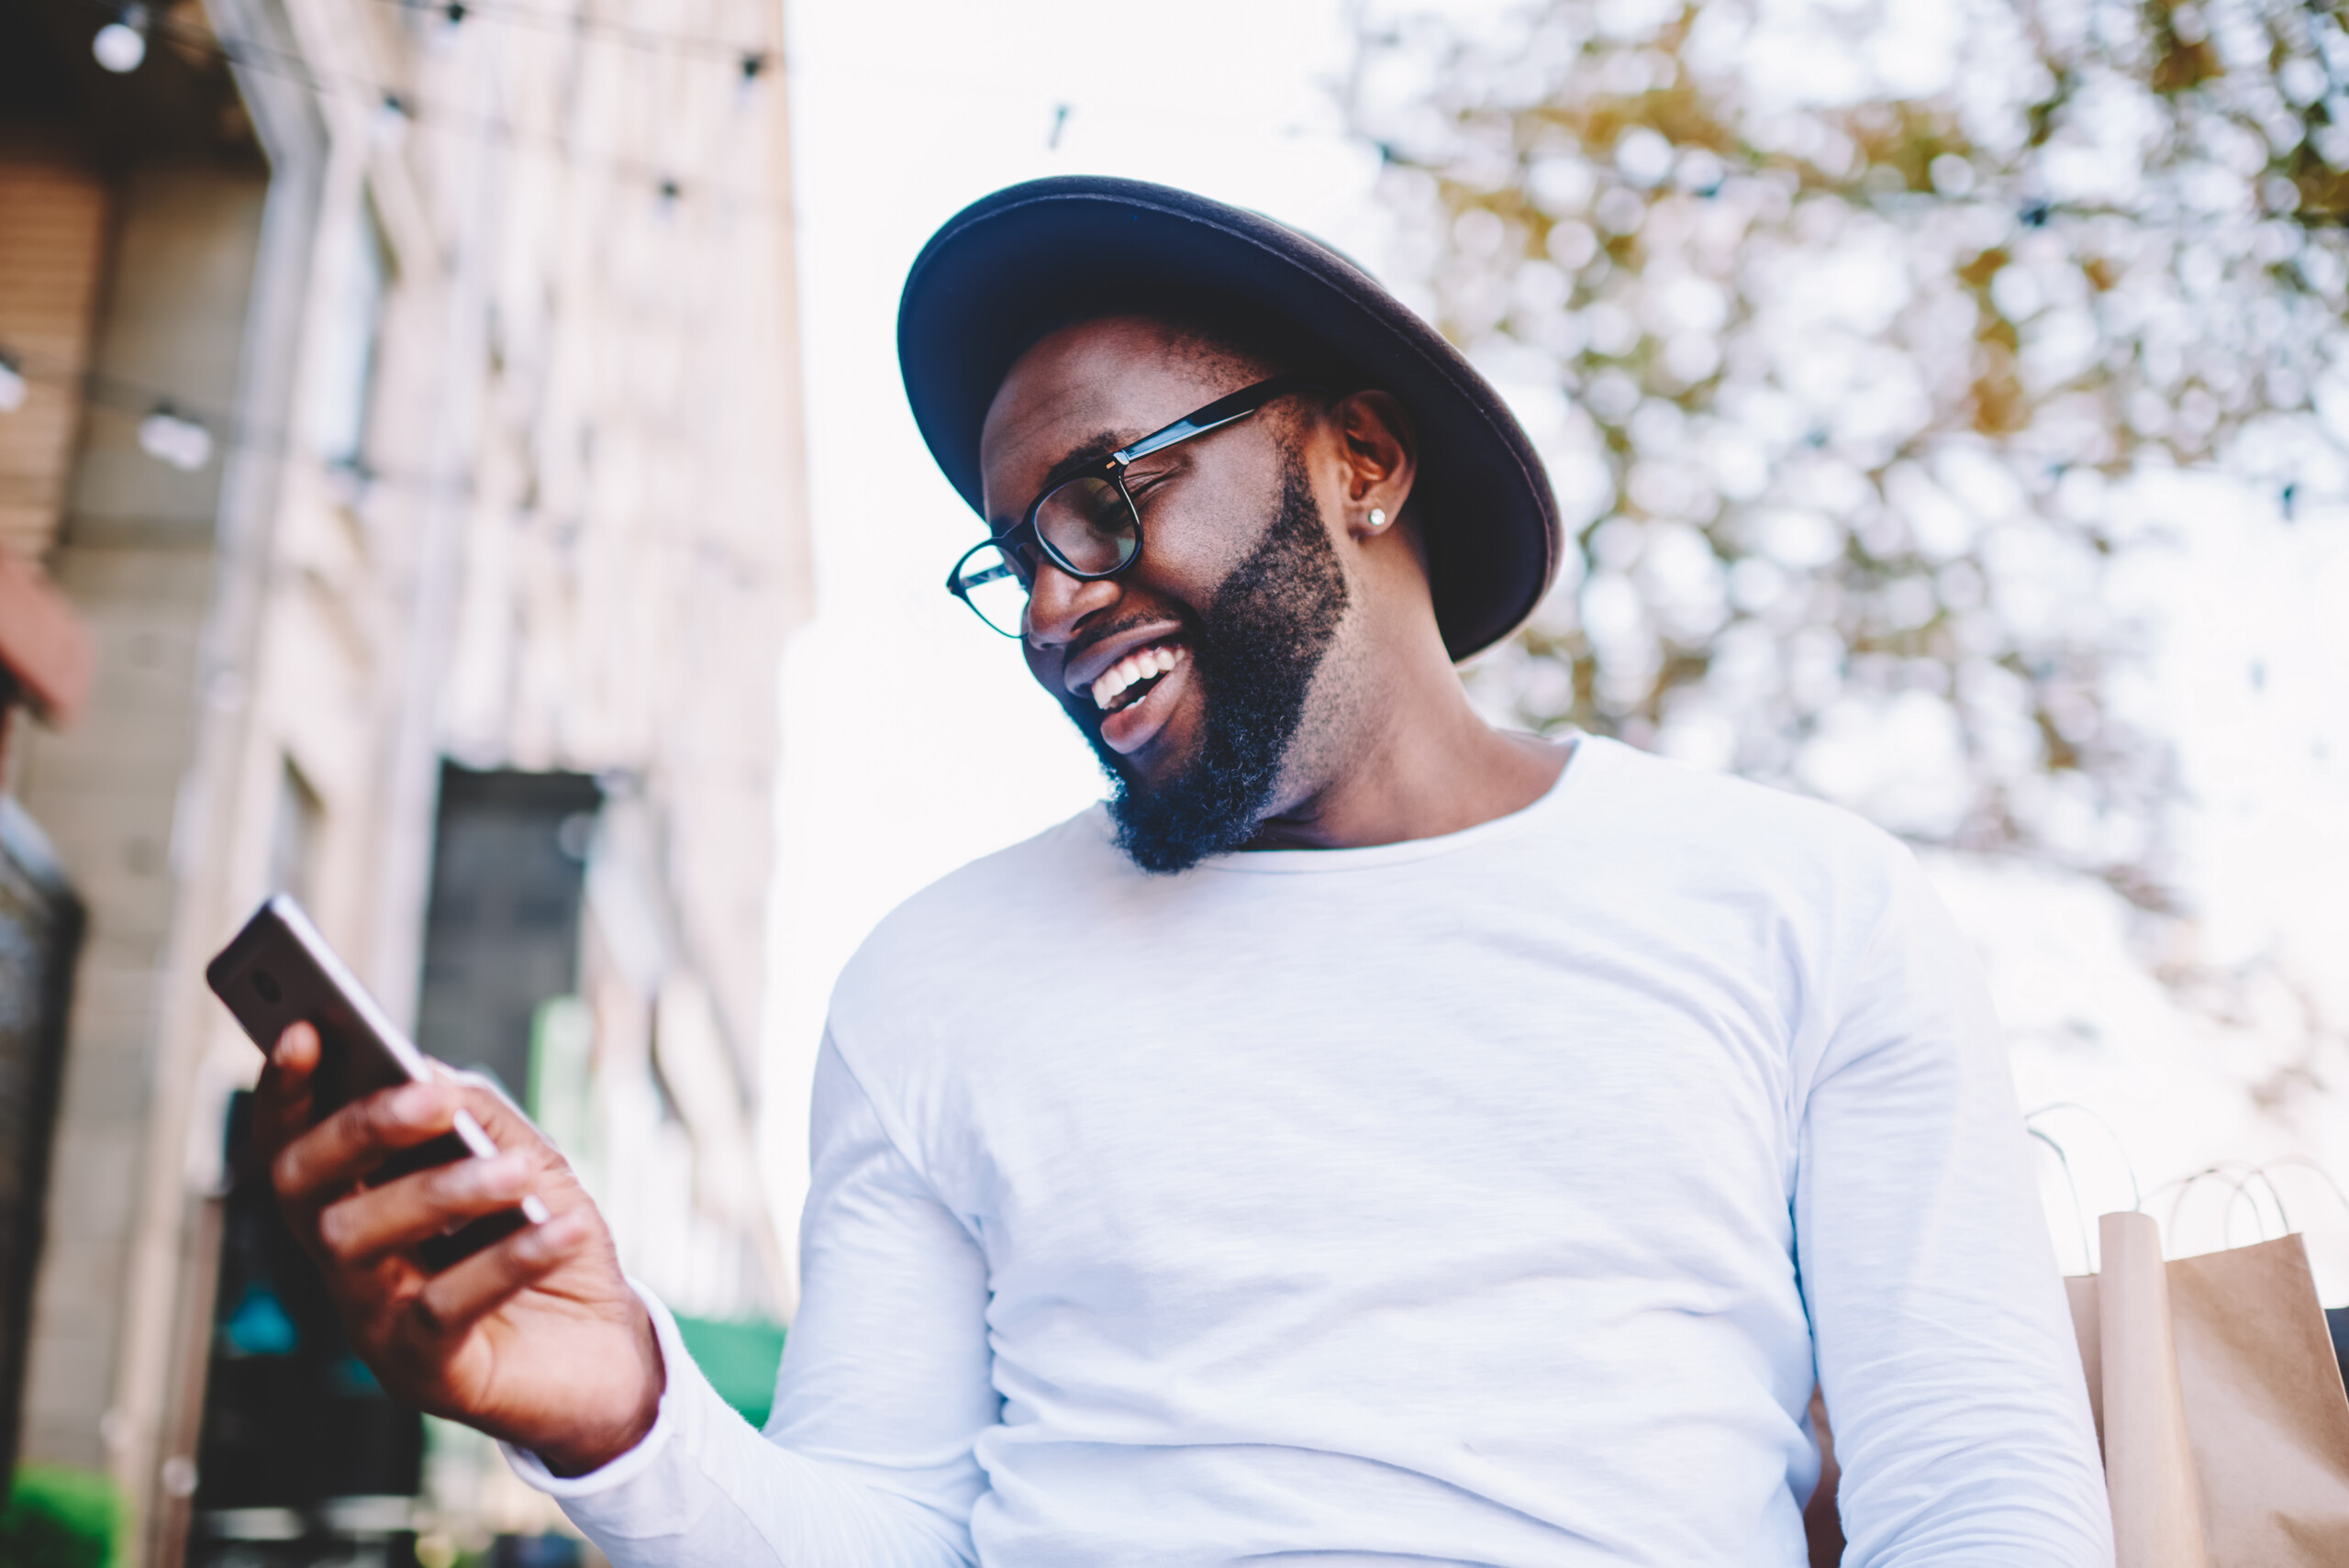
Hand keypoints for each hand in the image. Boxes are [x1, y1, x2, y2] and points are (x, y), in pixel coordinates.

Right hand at [253, 1023, 663, 1474]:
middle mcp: (348, 1263)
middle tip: (433, 1099)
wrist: (607, 1354)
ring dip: (443, 1193)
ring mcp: (374, 1322)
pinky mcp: (423, 1372)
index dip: (286, 1090)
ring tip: (518, 1173)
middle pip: (305, 1188)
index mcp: (361, 1205)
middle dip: (362, 1130)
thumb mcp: (529, 1167)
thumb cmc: (552, 1248)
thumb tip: (428, 1071)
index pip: (295, 1142)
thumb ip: (479, 1118)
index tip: (306, 1029)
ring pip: (359, 1243)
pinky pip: (444, 1308)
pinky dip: (507, 1259)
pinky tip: (565, 1229)